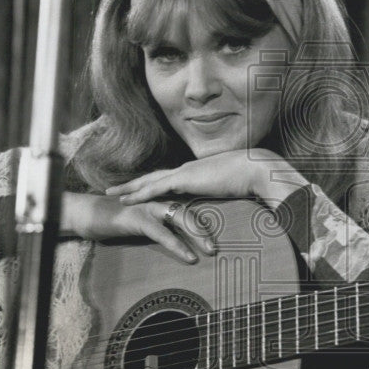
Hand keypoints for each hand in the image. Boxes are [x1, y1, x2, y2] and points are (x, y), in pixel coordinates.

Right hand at [60, 192, 215, 263]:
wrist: (90, 215)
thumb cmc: (117, 219)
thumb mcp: (145, 220)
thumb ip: (162, 222)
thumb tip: (179, 232)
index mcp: (162, 198)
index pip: (191, 202)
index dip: (208, 214)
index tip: (224, 228)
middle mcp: (159, 199)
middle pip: (191, 209)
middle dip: (208, 226)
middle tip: (223, 242)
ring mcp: (150, 207)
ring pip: (181, 219)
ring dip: (198, 235)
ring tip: (211, 250)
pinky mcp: (140, 220)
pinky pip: (163, 234)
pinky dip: (178, 246)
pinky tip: (189, 257)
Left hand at [105, 150, 307, 205]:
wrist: (255, 169)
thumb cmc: (250, 179)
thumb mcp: (231, 187)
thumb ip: (222, 192)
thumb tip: (225, 198)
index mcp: (197, 171)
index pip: (169, 177)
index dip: (153, 182)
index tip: (140, 187)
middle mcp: (187, 169)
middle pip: (153, 177)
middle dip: (134, 183)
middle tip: (115, 189)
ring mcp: (184, 172)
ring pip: (149, 181)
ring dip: (129, 188)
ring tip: (112, 194)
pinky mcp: (185, 180)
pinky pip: (156, 188)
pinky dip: (139, 194)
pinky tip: (126, 199)